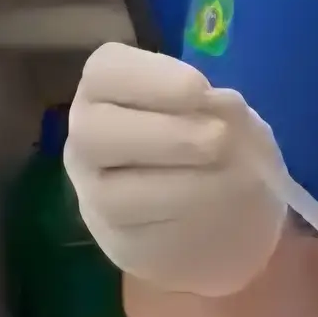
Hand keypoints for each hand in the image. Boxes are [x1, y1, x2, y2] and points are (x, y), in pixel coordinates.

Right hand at [64, 42, 287, 297]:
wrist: (229, 216)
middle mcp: (87, 142)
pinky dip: (189, 218)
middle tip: (217, 140)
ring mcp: (94, 198)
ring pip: (113, 193)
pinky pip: (142, 235)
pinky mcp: (119, 245)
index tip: (201, 90)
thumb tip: (212, 110)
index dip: (152, 78)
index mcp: (108, 91)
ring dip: (182, 181)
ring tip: (228, 175)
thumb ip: (220, 108)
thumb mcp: (230, 115)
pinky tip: (219, 208)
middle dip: (165, 134)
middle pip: (93, 132)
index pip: (106, 71)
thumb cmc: (221, 145)